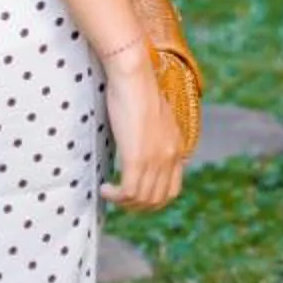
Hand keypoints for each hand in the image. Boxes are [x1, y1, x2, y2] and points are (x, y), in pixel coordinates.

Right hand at [99, 52, 184, 213]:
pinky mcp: (137, 158)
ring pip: (142, 199)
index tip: (137, 196)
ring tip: (110, 194)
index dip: (154, 200)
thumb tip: (143, 141)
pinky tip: (105, 189)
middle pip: (158, 200)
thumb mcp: (155, 116)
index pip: (172, 190)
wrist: (133, 76)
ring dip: (124, 203)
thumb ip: (155, 134)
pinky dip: (116, 196)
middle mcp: (169, 157)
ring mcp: (154, 160)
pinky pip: (129, 192)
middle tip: (120, 200)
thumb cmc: (138, 89)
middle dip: (138, 207)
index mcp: (177, 147)